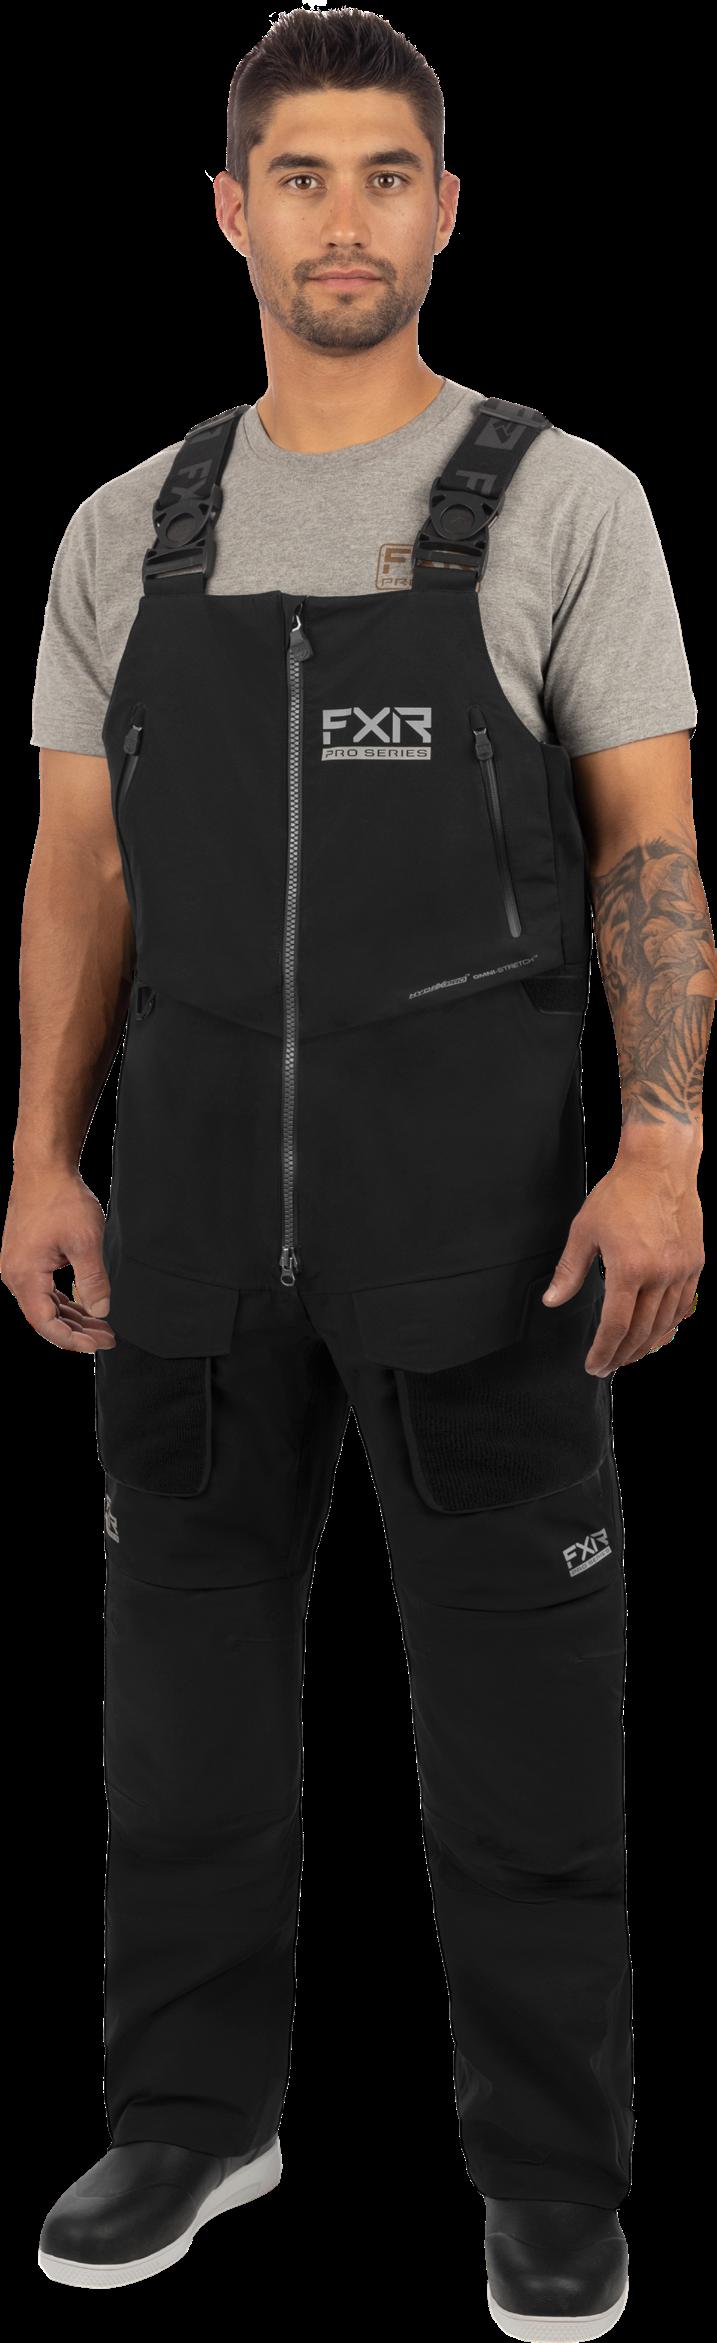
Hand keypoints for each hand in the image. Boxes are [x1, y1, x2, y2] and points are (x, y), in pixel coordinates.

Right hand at [0, 1165, 115, 1351]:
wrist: (44, 1168)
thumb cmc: (61, 1199)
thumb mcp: (86, 1242)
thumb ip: (93, 1281)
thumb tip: (100, 1312)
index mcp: (25, 1276)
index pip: (45, 1324)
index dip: (72, 1340)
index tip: (97, 1344)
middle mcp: (15, 1275)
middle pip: (45, 1317)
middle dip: (77, 1331)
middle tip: (107, 1337)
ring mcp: (18, 1266)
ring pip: (45, 1304)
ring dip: (72, 1316)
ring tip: (101, 1325)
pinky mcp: (26, 1257)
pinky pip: (43, 1289)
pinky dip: (64, 1299)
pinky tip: (84, 1303)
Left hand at [542, 1138, 703, 1374]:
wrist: (660, 1165)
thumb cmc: (620, 1193)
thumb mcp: (584, 1230)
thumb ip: (570, 1271)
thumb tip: (553, 1301)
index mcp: (628, 1269)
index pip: (615, 1325)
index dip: (603, 1350)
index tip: (594, 1365)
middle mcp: (659, 1274)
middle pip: (641, 1331)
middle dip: (622, 1355)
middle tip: (608, 1367)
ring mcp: (681, 1270)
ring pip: (665, 1323)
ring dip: (646, 1345)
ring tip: (629, 1355)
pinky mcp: (694, 1263)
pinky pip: (684, 1305)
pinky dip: (670, 1325)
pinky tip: (657, 1333)